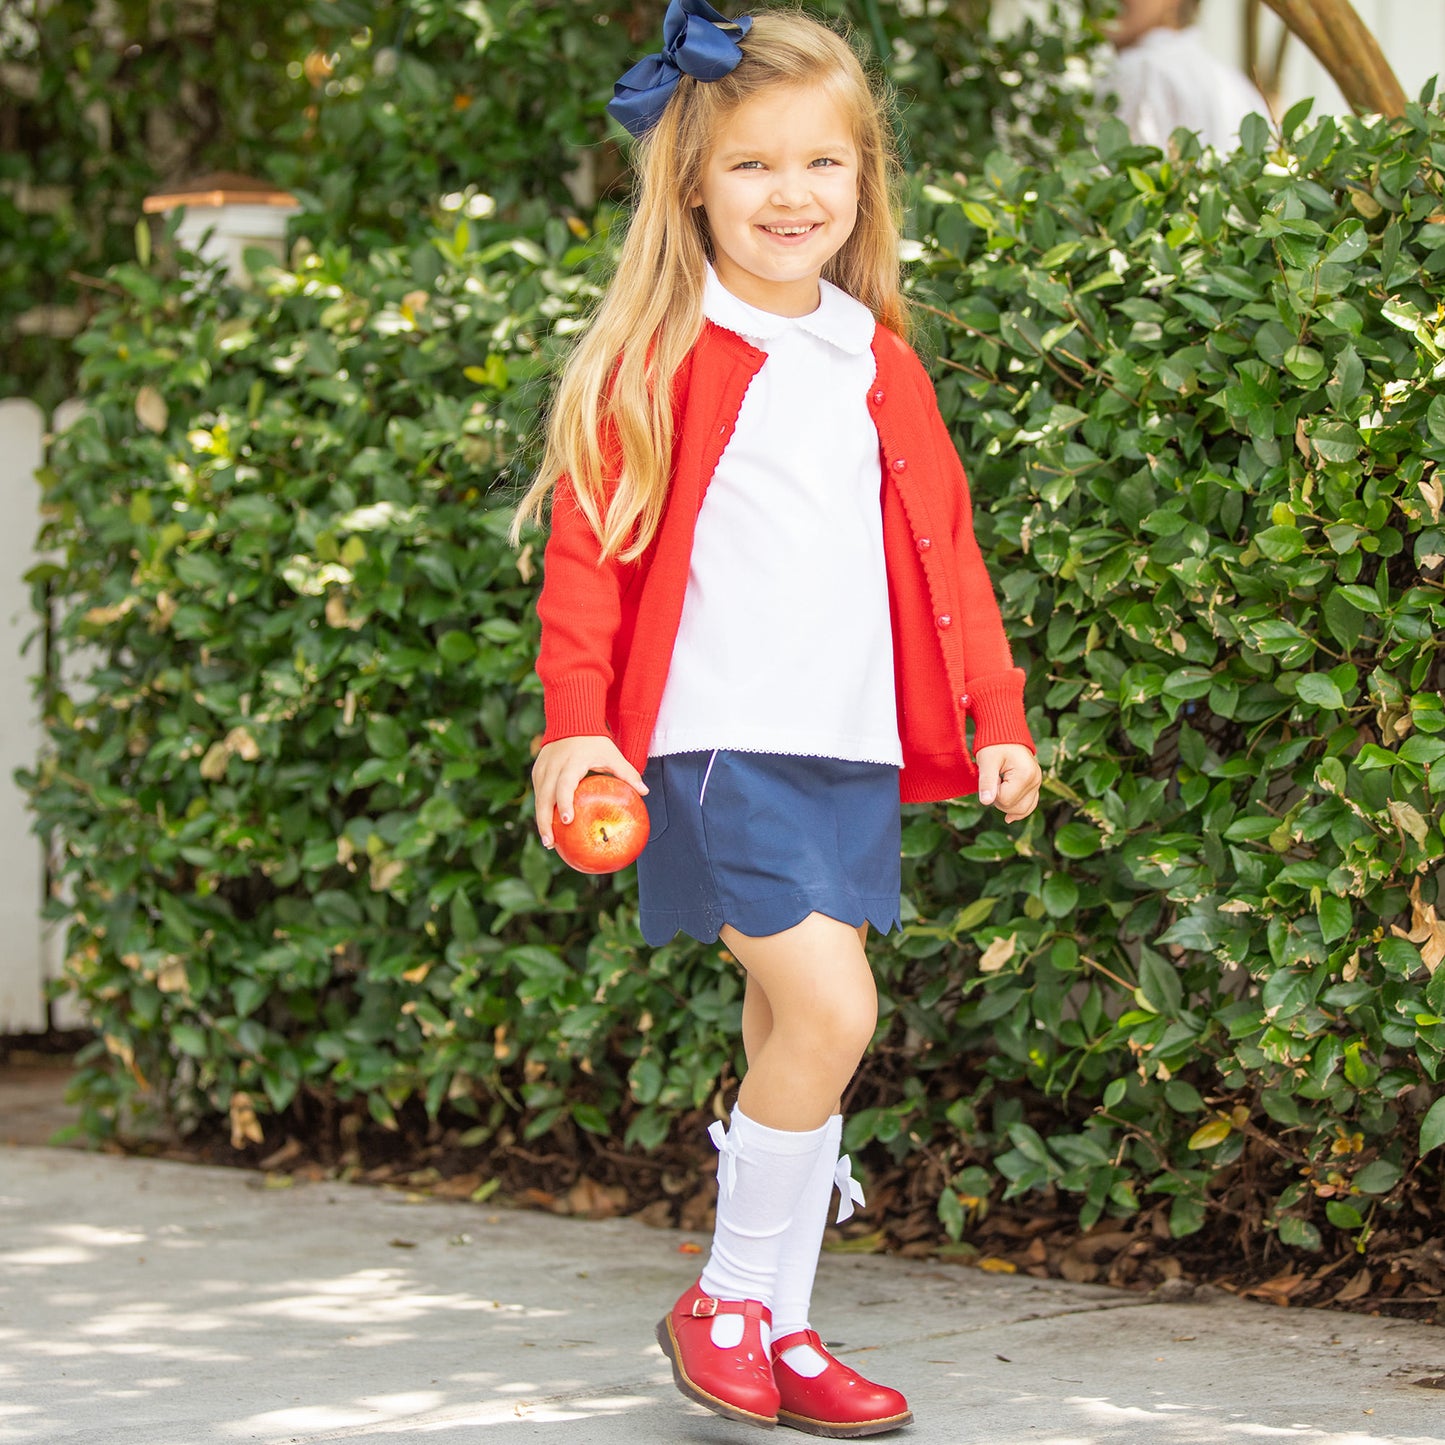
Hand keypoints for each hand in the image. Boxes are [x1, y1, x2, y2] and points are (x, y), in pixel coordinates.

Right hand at [531, 736, 647, 848]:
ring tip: (549, 842)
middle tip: (551, 843)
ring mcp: (542, 768)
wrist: (571, 719)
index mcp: (572, 762)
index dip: (564, 803)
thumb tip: (645, 792)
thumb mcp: (612, 754)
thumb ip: (627, 773)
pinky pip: (537, 792)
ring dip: (541, 820)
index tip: (567, 821)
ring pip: (537, 797)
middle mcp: (553, 766)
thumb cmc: (595, 740)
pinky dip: (541, 809)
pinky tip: (548, 826)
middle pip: (544, 797)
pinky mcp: (537, 770)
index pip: (564, 784)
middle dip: (545, 821)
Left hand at [975, 743, 1041, 822]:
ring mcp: (1037, 784)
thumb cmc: (994, 744)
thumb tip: (986, 802)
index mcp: (1025, 774)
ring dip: (1006, 804)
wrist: (1005, 732)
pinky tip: (1008, 817)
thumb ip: (987, 781)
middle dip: (998, 800)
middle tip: (994, 780)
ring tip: (999, 785)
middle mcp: (1036, 780)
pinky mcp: (1035, 785)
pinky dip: (1017, 810)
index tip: (990, 776)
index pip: (1004, 800)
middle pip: (1014, 808)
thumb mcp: (987, 761)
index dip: (992, 792)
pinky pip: (1029, 805)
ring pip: (1022, 810)